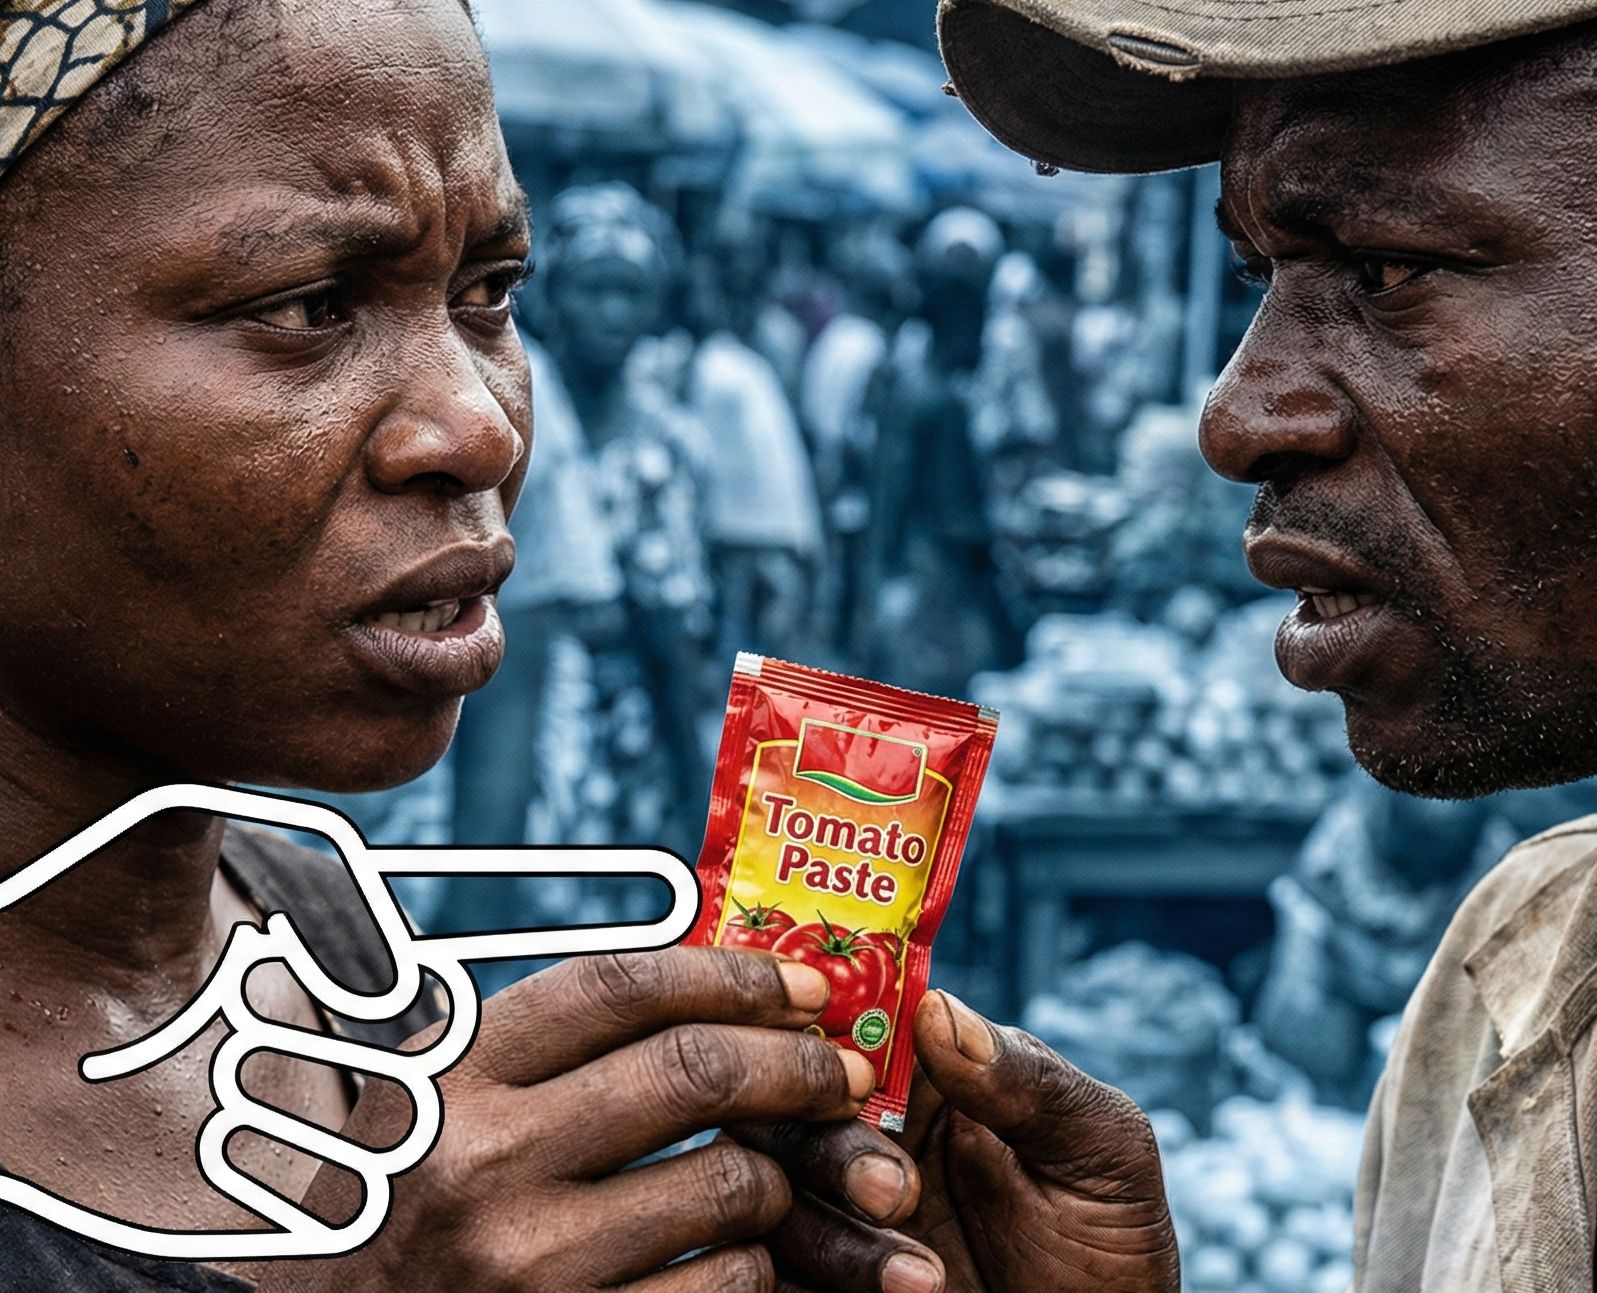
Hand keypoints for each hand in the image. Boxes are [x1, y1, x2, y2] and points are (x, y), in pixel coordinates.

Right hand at [259, 947, 883, 1292]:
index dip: (732, 972)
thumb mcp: (435, 1101)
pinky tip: (735, 1254)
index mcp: (453, 1075)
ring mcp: (527, 1265)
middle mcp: (483, 1161)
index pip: (622, 986)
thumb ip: (541, 1040)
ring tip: (776, 1172)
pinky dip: (754, 1263)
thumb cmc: (403, 1206)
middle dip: (796, 1062)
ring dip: (780, 1173)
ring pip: (729, 1184)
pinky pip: (726, 1285)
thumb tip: (713, 977)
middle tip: (841, 1070)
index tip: (804, 982)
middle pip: (694, 1071)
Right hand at [743, 990, 1179, 1292]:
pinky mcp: (815, 1281)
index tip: (852, 1070)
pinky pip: (761, 1272)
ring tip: (925, 1282)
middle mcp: (868, 1130)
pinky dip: (808, 1284)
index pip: (848, 1017)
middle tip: (899, 1193)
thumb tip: (937, 1008)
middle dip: (829, 1146)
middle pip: (785, 1102)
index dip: (829, 1028)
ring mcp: (834, 1210)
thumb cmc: (1111, 1253)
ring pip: (765, 1191)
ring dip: (834, 1236)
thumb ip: (1028, 1080)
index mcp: (929, 1074)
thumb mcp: (1100, 1152)